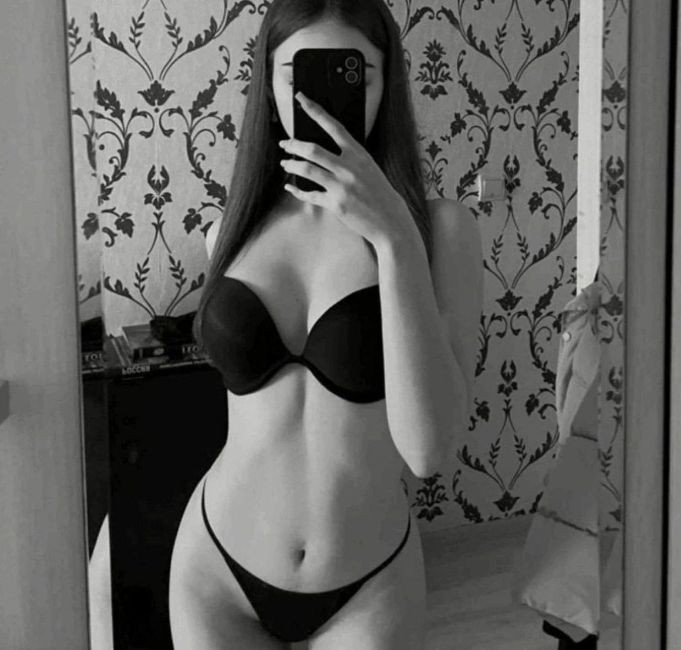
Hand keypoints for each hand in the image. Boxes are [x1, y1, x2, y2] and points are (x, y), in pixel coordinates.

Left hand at [278, 91, 414, 247]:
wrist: (390, 219)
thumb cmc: (379, 192)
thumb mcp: (368, 167)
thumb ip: (349, 157)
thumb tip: (324, 152)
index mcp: (358, 153)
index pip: (333, 126)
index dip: (314, 110)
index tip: (301, 98)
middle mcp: (349, 167)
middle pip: (312, 149)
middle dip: (293, 145)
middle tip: (285, 144)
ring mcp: (341, 186)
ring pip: (307, 170)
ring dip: (292, 165)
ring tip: (285, 163)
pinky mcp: (336, 204)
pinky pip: (310, 195)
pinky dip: (297, 190)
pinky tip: (290, 187)